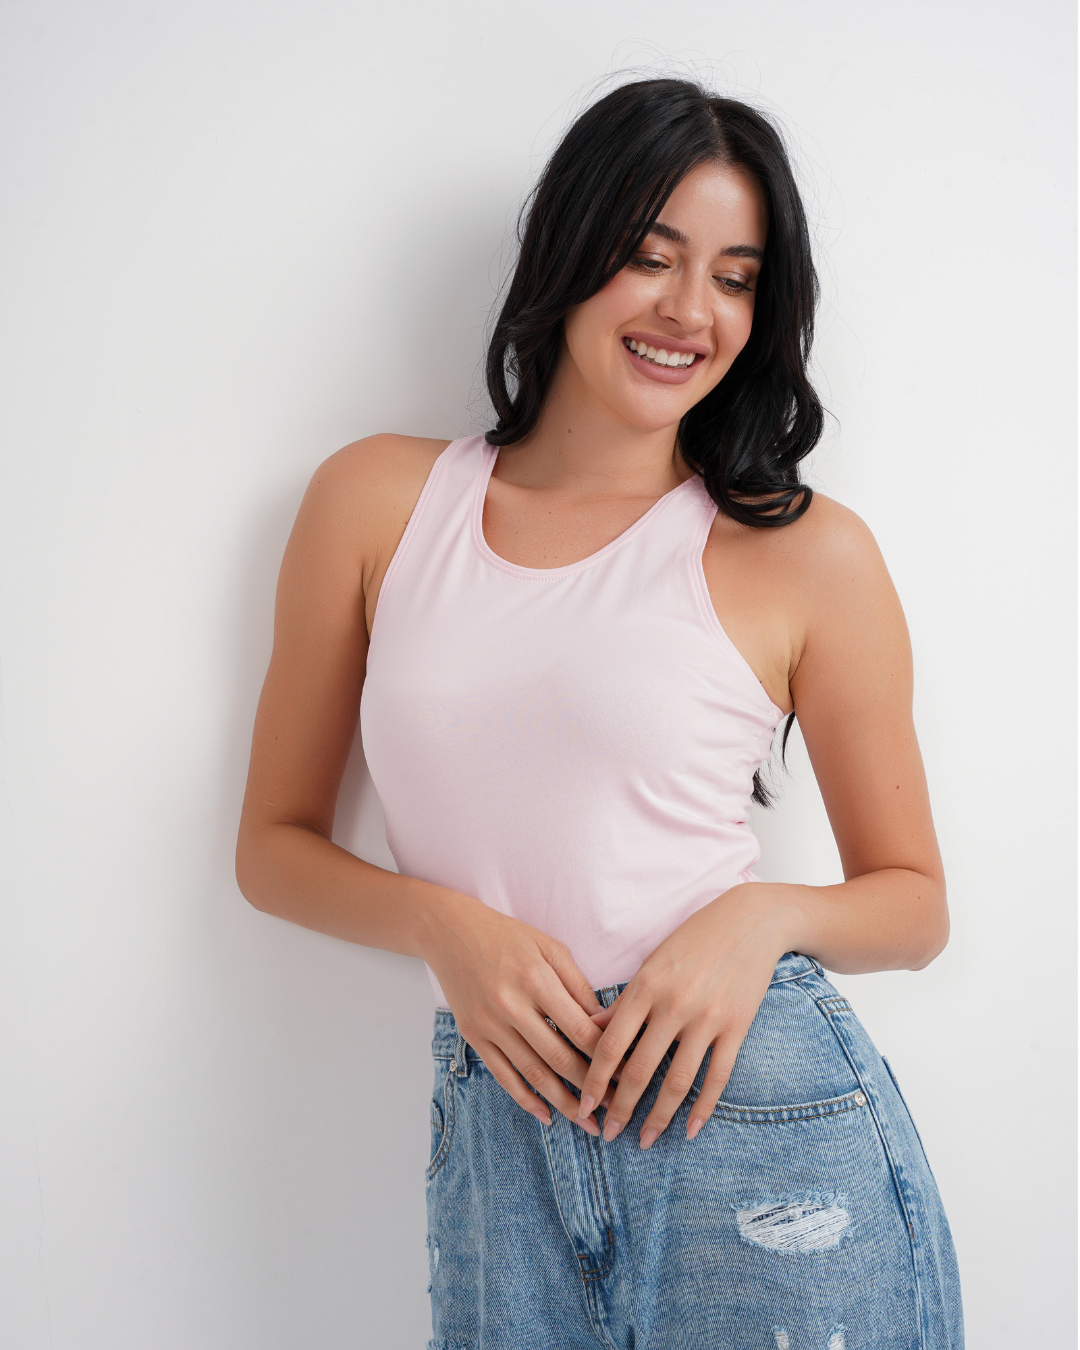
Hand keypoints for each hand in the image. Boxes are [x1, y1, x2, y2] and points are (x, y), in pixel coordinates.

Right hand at [421, 890, 611, 1133]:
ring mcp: (490, 1024)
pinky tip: (546, 1115)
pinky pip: (503, 1076)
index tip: (625, 1072)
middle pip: (559, 1057)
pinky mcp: (474, 1036)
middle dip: (590, 1087)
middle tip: (614, 1106)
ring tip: (587, 1122)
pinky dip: (525, 1100)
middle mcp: (512, 1005)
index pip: (579, 1029)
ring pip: (533, 1074)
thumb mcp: (549, 947)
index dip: (606, 1056)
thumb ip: (577, 984)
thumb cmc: (507, 936)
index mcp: (536, 980)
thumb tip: (605, 1022)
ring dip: (563, 1102)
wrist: (450, 933)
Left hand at [576, 883, 796, 1147]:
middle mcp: (674, 1005)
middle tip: (607, 1135)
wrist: (752, 921)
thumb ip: (625, 1000)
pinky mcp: (737, 1028)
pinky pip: (717, 1077)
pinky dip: (703, 1108)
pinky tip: (691, 1130)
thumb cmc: (695, 938)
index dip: (594, 1080)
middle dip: (620, 1108)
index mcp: (646, 986)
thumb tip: (589, 1029)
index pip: (611, 1044)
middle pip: (640, 1070)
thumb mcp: (654, 961)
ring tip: (644, 1141)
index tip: (583, 1105)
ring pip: (677, 1082)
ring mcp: (707, 1019)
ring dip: (658, 1117)